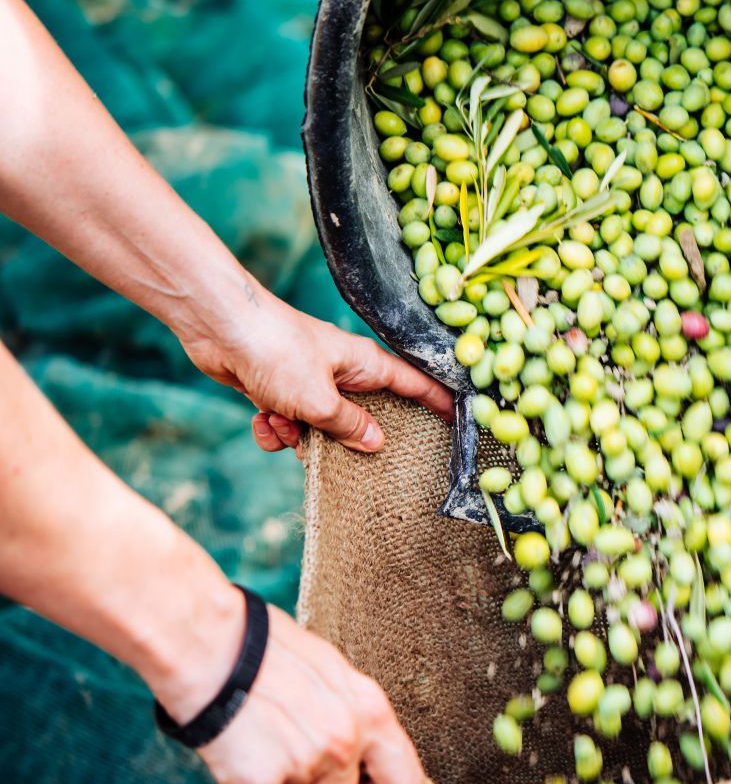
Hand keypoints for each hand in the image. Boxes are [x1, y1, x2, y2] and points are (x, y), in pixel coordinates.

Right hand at [155, 603, 423, 783]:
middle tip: (296, 763)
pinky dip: (240, 782)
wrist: (209, 645)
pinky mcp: (259, 782)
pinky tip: (234, 744)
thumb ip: (350, 711)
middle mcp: (345, 742)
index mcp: (370, 710)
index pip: (404, 780)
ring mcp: (304, 765)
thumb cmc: (266, 648)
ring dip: (276, 777)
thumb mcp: (331, 670)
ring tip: (257, 733)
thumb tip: (357, 742)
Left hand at [179, 290, 453, 453]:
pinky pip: (288, 424)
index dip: (438, 403)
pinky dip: (274, 428)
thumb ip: (348, 425)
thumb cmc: (276, 350)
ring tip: (283, 422)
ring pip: (320, 427)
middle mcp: (341, 373)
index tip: (458, 424)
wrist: (218, 326)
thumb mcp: (318, 399)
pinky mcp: (278, 390)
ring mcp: (309, 381)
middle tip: (344, 457)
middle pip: (364, 416)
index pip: (415, 384)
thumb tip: (376, 443)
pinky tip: (261, 419)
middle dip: (347, 438)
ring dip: (300, 437)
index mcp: (364, 365)